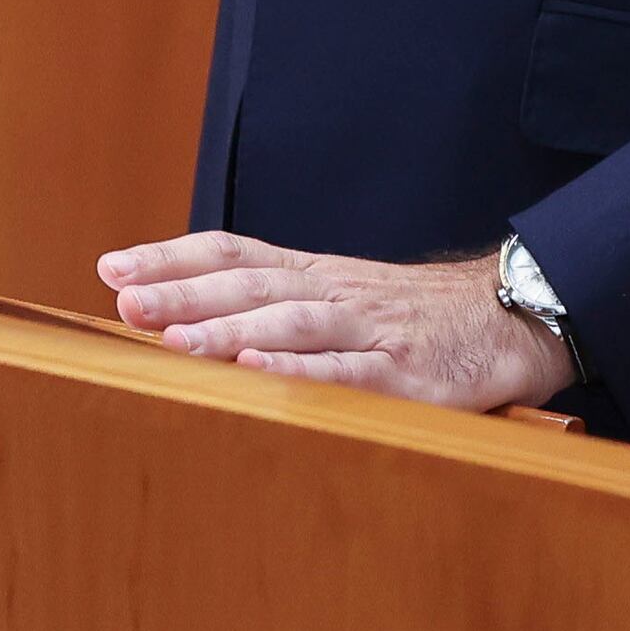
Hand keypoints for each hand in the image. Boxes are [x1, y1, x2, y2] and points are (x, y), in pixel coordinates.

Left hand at [98, 231, 575, 411]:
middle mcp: (335, 292)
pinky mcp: (407, 374)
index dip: (173, 257)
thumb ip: (282, 304)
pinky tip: (261, 377)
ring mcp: (371, 331)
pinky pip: (348, 373)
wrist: (516, 315)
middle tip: (124, 297)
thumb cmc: (419, 316)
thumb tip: (193, 318)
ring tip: (176, 339)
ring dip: (230, 331)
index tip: (113, 265)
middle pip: (250, 285)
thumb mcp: (346, 296)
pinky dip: (301, 374)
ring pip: (291, 323)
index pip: (234, 253)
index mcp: (316, 274)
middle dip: (183, 291)